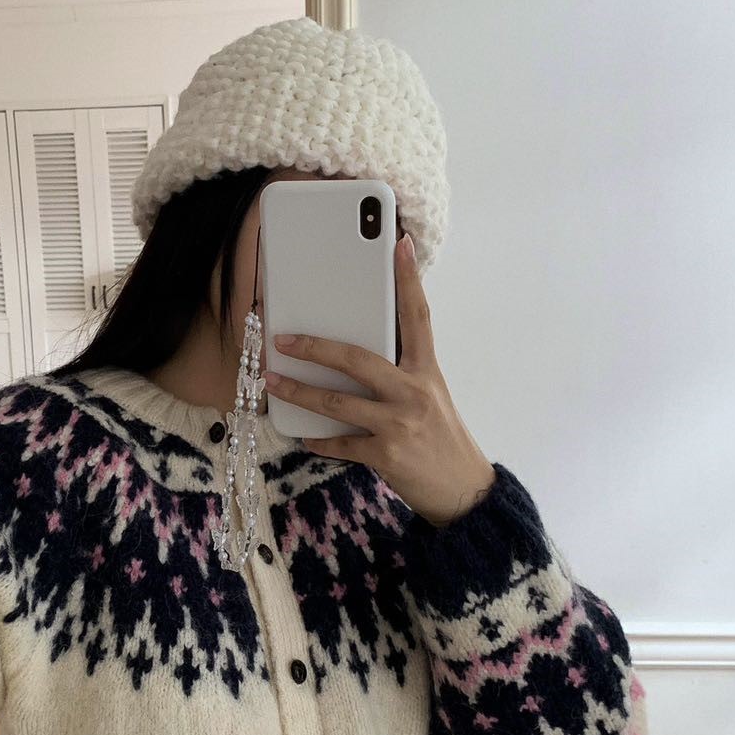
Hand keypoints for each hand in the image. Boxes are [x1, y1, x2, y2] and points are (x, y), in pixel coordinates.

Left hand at [264, 234, 495, 525]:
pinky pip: (340, 443)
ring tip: (271, 381)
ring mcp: (399, 424)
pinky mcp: (385, 455)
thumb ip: (402, 373)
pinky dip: (319, 440)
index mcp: (427, 371)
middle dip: (315, 347)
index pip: (418, 317)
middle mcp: (413, 392)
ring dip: (298, 392)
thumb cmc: (441, 439)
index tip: (397, 246)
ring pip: (337, 402)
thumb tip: (357, 355)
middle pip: (357, 359)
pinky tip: (303, 437)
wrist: (462, 489)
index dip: (408, 280)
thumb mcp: (431, 396)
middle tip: (283, 338)